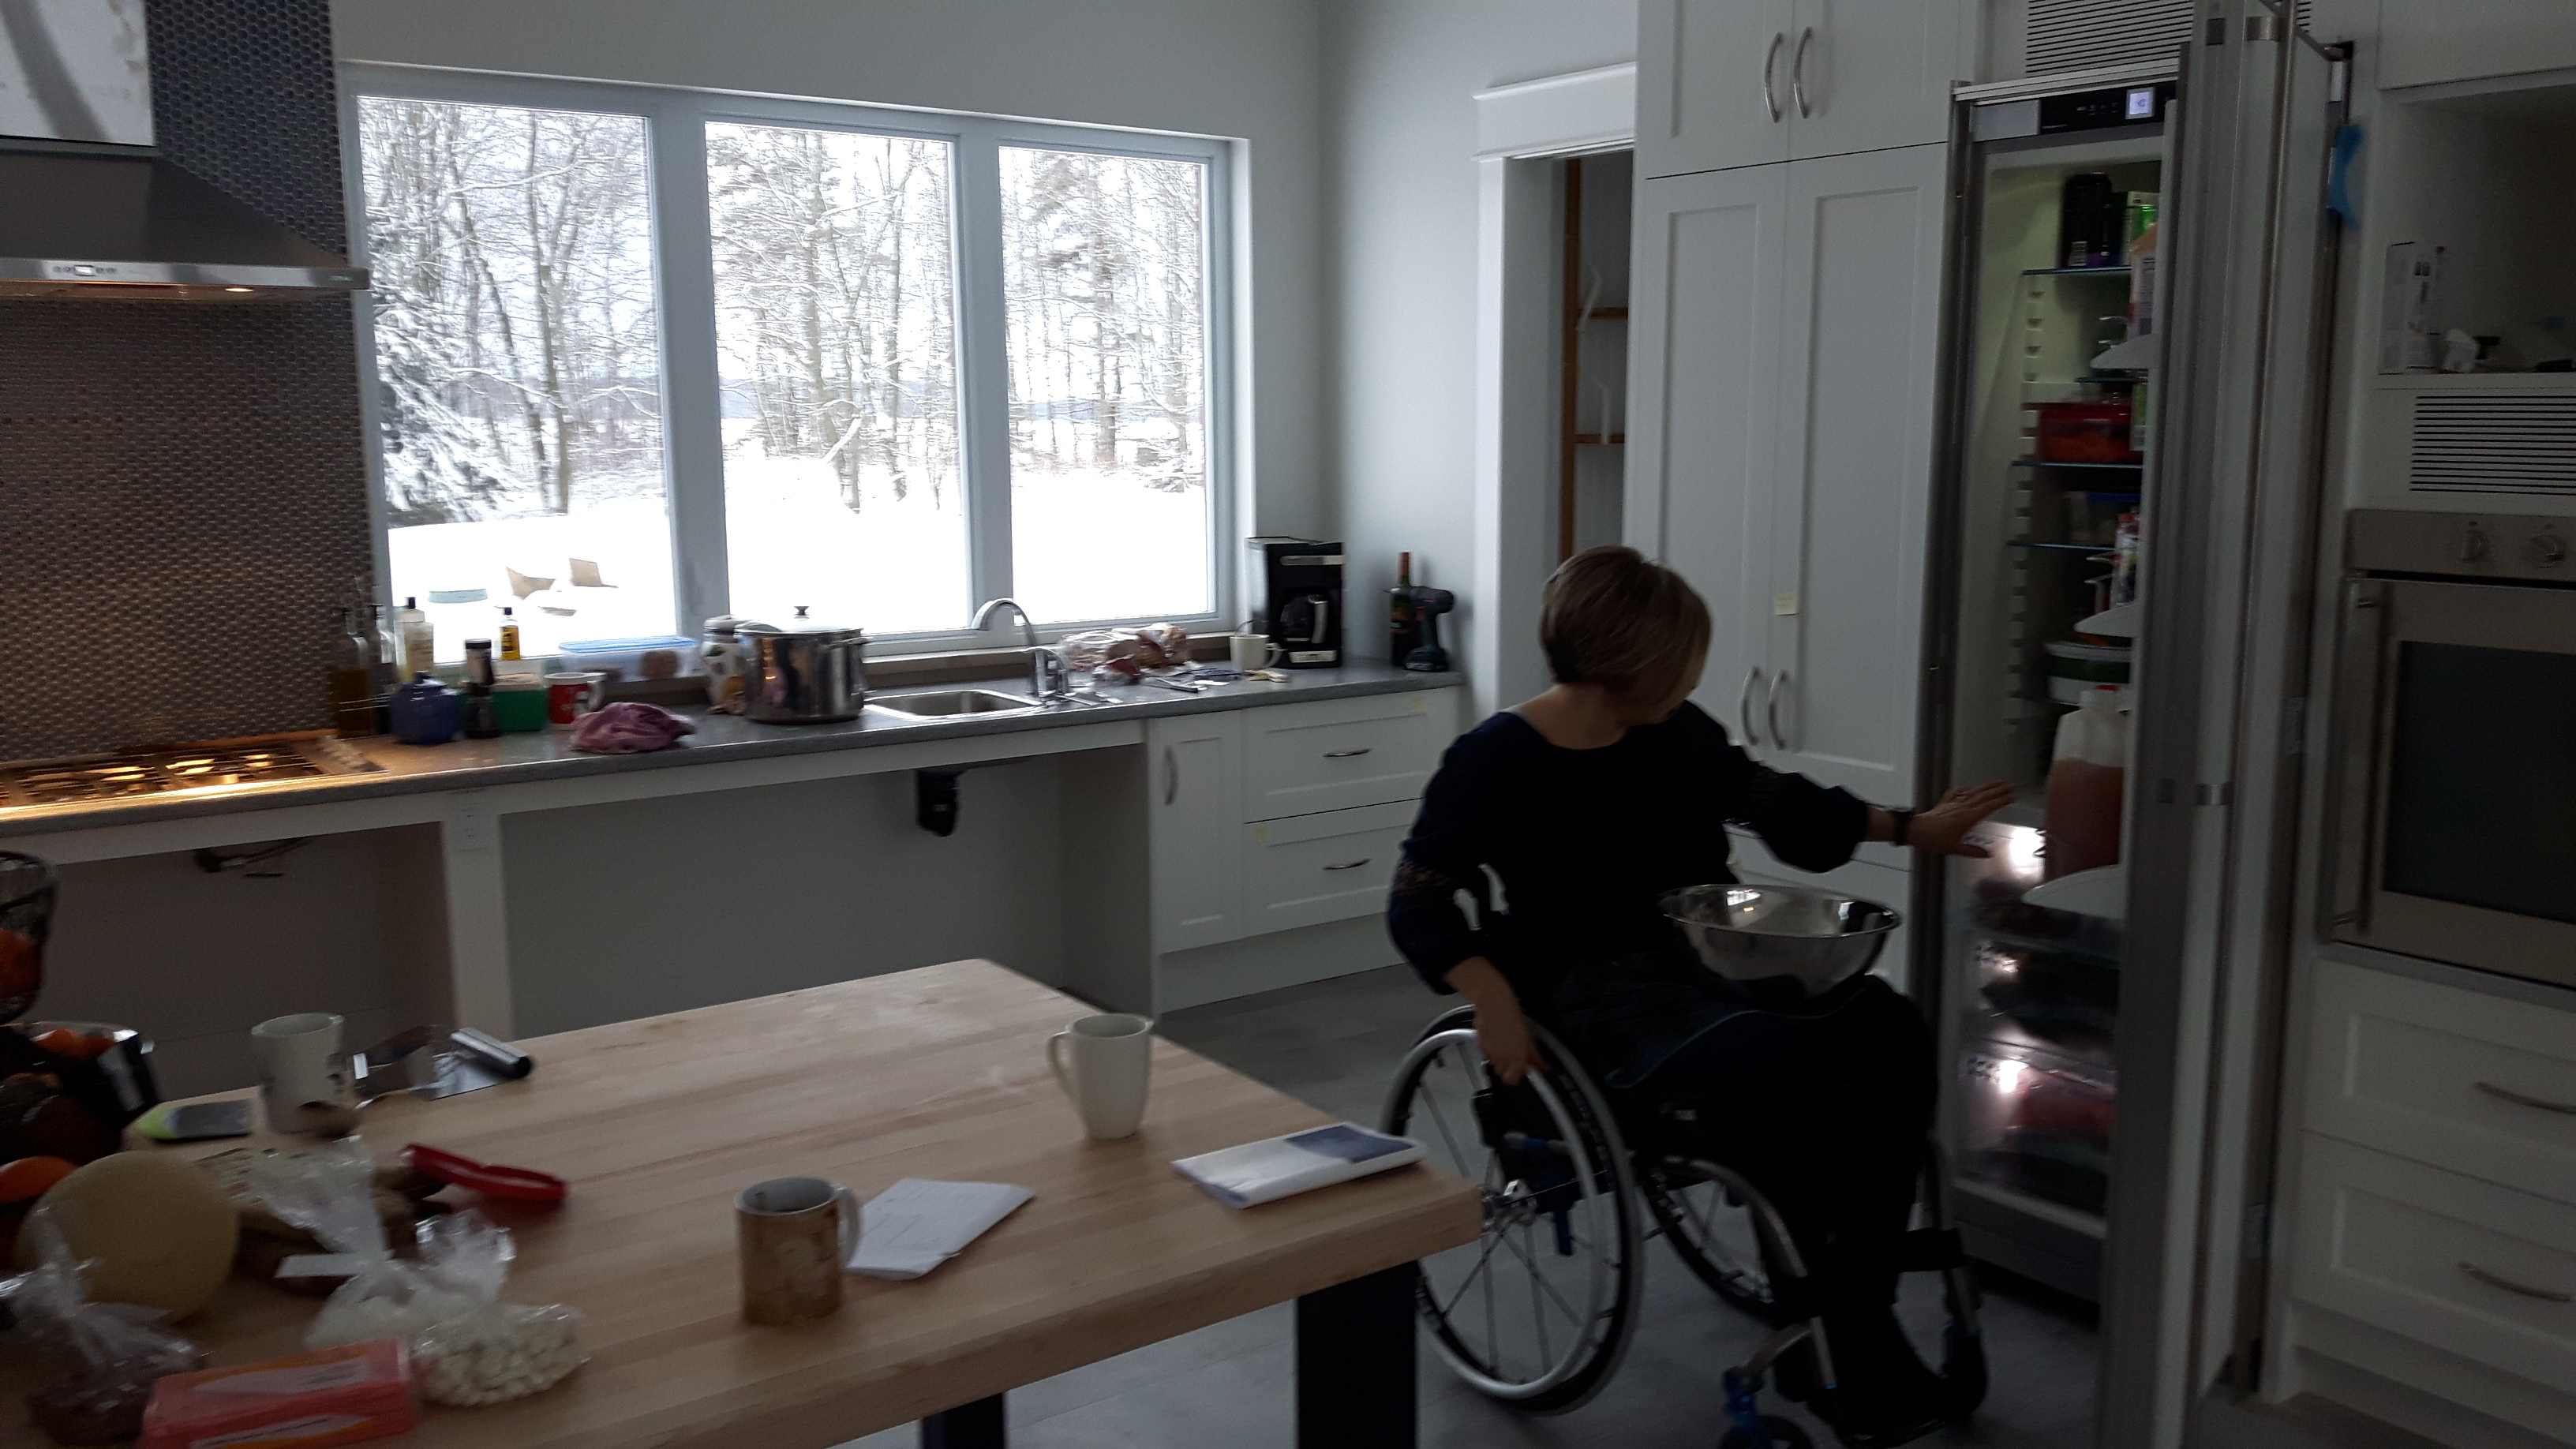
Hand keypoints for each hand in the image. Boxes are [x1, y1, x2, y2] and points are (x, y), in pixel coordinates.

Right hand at [1441, 957, 1546, 1085]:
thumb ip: (1534, 1056)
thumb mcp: (1528, 1038)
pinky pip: (1486, 1053)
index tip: (1521, 1070)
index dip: (1516, 1076)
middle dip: (1507, 1067)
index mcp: (1516, 1058)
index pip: (1513, 1080)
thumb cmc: (1512, 1016)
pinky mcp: (1479, 1045)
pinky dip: (1491, 1048)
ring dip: (1499, 1057)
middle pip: (1502, 1074)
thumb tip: (1543, 1067)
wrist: (1494, 1003)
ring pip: (1494, 1063)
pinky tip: (1496, 1037)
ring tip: (1504, 1043)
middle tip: (1513, 1055)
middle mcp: (1501, 1058)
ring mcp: (1489, 1052)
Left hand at [1907, 781, 2016, 857]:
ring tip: (1997, 782)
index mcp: (1967, 818)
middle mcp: (1962, 807)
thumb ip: (1972, 851)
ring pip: (1973, 792)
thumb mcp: (1954, 848)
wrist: (1915, 831)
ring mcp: (1953, 804)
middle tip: (2010, 786)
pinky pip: (1956, 792)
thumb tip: (1987, 854)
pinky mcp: (1944, 804)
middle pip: (1983, 796)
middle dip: (1998, 790)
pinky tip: (1969, 787)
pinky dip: (1965, 789)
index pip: (1988, 807)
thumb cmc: (1933, 840)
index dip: (2001, 801)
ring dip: (1986, 787)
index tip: (2011, 797)